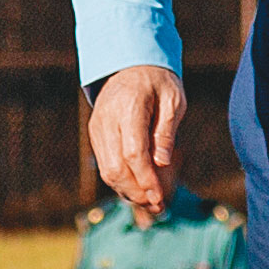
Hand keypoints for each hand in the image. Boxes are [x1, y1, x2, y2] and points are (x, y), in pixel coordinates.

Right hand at [86, 64, 183, 218]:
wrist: (130, 63)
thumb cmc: (157, 81)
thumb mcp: (173, 100)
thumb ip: (166, 131)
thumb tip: (162, 164)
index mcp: (129, 107)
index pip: (133, 153)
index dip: (146, 179)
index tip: (159, 197)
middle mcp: (107, 119)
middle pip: (116, 167)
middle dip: (136, 191)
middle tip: (158, 205)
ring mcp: (98, 127)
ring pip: (107, 170)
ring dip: (128, 191)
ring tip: (151, 203)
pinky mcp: (95, 133)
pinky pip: (105, 164)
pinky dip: (121, 181)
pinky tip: (138, 189)